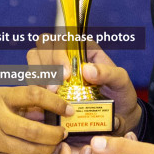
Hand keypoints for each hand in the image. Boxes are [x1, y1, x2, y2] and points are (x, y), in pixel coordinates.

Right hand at [0, 85, 69, 153]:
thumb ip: (16, 101)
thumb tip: (45, 107)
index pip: (34, 94)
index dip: (56, 102)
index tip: (68, 109)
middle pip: (35, 130)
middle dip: (55, 134)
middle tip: (63, 133)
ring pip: (29, 151)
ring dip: (47, 150)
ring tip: (54, 146)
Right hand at [26, 36, 141, 134]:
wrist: (117, 116)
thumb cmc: (120, 94)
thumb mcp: (121, 82)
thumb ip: (108, 73)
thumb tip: (86, 70)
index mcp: (84, 47)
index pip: (63, 38)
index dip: (59, 54)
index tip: (65, 76)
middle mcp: (67, 54)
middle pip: (43, 45)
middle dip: (46, 66)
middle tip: (54, 89)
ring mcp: (55, 69)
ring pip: (34, 60)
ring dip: (37, 77)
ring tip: (48, 96)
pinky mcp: (48, 85)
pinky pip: (32, 81)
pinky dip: (34, 91)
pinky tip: (41, 104)